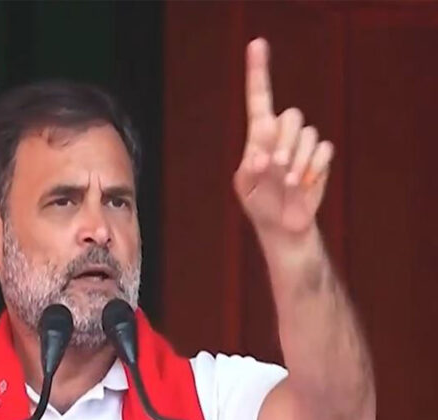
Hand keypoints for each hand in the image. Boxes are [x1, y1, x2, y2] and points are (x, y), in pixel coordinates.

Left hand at [233, 38, 333, 240]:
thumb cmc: (259, 203)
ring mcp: (303, 146)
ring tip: (290, 182)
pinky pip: (324, 149)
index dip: (258, 71)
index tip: (256, 44)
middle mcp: (282, 135)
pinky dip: (314, 167)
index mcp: (258, 137)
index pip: (259, 99)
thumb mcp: (246, 187)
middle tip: (276, 166)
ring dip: (298, 159)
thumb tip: (264, 155)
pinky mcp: (320, 159)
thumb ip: (252, 168)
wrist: (281, 224)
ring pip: (308, 134)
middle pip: (291, 116)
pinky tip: (304, 183)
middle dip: (285, 141)